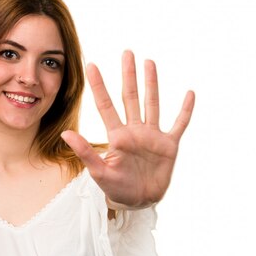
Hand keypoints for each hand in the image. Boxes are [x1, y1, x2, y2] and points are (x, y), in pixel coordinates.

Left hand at [61, 50, 194, 208]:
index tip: (92, 65)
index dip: (99, 86)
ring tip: (150, 62)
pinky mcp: (169, 145)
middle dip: (128, 75)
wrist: (138, 202)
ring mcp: (152, 136)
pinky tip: (189, 93)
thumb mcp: (99, 172)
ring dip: (152, 84)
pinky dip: (185, 110)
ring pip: (152, 104)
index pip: (105, 105)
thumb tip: (66, 133)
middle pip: (130, 97)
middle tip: (127, 52)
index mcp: (117, 135)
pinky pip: (179, 124)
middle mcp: (134, 130)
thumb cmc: (116, 188)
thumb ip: (85, 151)